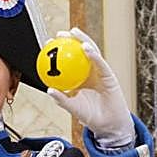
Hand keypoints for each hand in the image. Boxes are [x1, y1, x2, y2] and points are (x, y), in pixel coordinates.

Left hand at [46, 28, 135, 148]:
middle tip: (59, 34)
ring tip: (74, 32)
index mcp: (78, 77)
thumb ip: (61, 99)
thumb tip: (48, 90)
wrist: (107, 123)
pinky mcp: (109, 75)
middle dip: (70, 40)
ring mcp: (99, 72)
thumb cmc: (89, 115)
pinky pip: (101, 63)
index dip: (58, 52)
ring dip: (83, 40)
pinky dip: (94, 55)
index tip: (47, 44)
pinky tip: (86, 49)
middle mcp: (88, 72)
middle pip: (79, 52)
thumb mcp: (72, 107)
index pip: (67, 61)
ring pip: (91, 52)